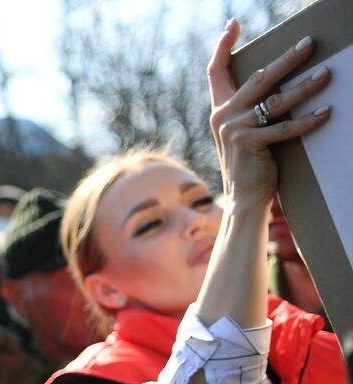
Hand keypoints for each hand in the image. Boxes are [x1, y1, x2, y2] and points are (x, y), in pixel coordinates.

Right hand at [208, 21, 330, 206]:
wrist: (243, 198)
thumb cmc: (250, 163)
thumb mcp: (242, 132)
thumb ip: (250, 109)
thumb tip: (279, 80)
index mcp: (220, 110)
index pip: (216, 71)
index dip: (223, 46)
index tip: (232, 25)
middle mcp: (223, 116)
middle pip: (258, 78)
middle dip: (287, 59)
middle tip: (310, 44)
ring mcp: (234, 129)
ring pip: (275, 101)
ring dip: (305, 87)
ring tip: (327, 76)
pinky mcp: (248, 144)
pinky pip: (284, 128)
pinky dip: (307, 121)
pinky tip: (325, 113)